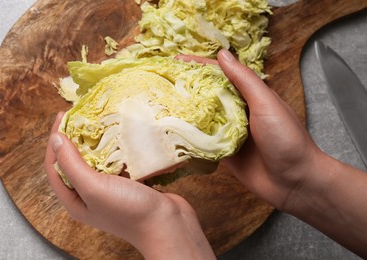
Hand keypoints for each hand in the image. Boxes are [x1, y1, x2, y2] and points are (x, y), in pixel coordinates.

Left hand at [44, 113, 215, 259]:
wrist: (167, 225)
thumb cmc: (128, 210)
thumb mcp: (94, 187)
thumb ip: (72, 164)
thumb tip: (55, 139)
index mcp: (74, 200)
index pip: (54, 166)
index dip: (54, 140)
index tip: (62, 116)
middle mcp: (89, 195)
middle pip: (73, 162)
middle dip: (74, 138)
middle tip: (80, 116)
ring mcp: (109, 189)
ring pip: (96, 160)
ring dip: (95, 142)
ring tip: (98, 122)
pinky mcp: (127, 184)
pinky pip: (115, 162)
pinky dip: (114, 148)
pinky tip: (119, 135)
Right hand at [179, 50, 366, 257]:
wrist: (293, 181)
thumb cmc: (286, 138)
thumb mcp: (265, 103)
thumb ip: (244, 80)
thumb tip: (223, 55)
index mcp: (249, 95)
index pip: (220, 74)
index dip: (199, 65)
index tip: (177, 60)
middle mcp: (237, 111)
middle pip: (208, 94)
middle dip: (187, 87)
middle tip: (162, 81)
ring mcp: (229, 132)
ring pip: (203, 117)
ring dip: (185, 111)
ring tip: (161, 103)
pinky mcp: (223, 152)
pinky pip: (203, 140)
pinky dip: (190, 135)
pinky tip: (172, 131)